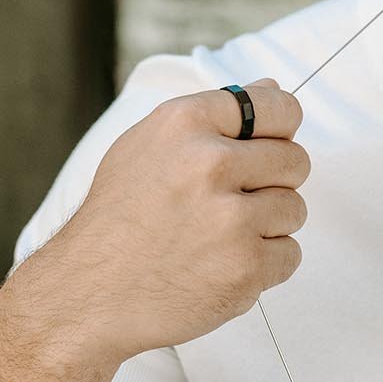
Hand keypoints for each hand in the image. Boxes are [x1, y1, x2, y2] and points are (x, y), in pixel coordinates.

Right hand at [38, 79, 309, 365]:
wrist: (87, 294)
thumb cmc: (119, 218)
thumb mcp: (147, 146)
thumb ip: (213, 117)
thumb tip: (271, 87)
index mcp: (185, 123)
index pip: (277, 107)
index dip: (279, 130)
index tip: (265, 148)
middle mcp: (209, 164)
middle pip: (295, 160)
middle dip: (273, 183)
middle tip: (231, 203)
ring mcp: (230, 219)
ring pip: (294, 209)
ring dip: (267, 227)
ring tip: (218, 237)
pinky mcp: (245, 267)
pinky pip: (289, 255)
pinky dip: (264, 266)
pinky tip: (221, 266)